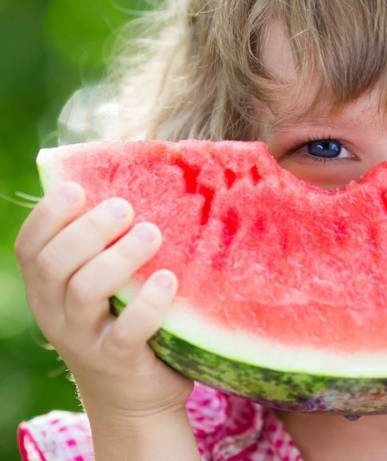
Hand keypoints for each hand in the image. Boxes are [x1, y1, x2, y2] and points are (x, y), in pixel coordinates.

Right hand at [14, 182, 193, 419]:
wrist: (133, 394)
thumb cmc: (121, 319)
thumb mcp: (102, 284)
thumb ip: (103, 246)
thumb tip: (131, 180)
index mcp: (48, 287)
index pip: (30, 246)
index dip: (48, 215)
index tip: (79, 189)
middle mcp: (55, 312)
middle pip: (55, 263)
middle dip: (88, 230)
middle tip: (125, 208)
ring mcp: (83, 339)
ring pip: (85, 291)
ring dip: (119, 258)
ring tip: (152, 234)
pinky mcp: (117, 361)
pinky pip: (126, 332)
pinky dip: (147, 303)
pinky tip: (168, 280)